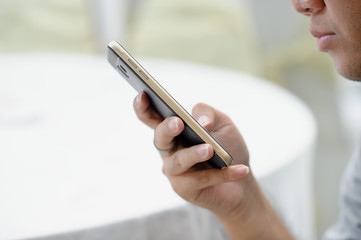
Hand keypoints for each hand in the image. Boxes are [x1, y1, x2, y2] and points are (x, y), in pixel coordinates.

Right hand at [133, 92, 250, 217]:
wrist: (242, 182)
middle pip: (160, 138)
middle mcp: (169, 150)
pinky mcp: (185, 189)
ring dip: (194, 154)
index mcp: (173, 131)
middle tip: (178, 123)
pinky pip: (202, 179)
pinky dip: (223, 174)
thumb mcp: (223, 124)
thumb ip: (209, 113)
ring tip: (210, 149)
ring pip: (178, 162)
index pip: (152, 117)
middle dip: (166, 129)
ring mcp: (175, 172)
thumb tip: (200, 122)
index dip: (143, 107)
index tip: (143, 94)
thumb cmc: (228, 148)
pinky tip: (242, 169)